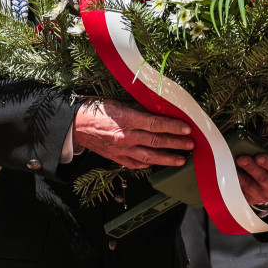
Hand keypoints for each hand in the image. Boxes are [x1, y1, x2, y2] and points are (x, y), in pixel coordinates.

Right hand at [73, 100, 193, 168]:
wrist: (77, 126)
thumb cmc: (97, 111)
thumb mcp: (119, 104)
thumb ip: (139, 109)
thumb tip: (160, 111)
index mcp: (127, 120)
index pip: (156, 124)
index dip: (173, 127)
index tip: (186, 129)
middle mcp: (125, 137)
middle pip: (156, 141)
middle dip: (176, 144)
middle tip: (190, 145)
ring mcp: (122, 150)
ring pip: (150, 157)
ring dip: (168, 158)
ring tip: (181, 159)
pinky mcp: (118, 158)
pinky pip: (137, 164)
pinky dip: (150, 164)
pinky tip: (159, 163)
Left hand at [235, 140, 267, 205]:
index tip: (259, 157)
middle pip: (263, 178)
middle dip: (251, 168)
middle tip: (241, 158)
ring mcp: (263, 195)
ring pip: (251, 186)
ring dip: (241, 177)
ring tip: (233, 167)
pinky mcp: (252, 199)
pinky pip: (242, 193)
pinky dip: (235, 185)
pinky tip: (230, 176)